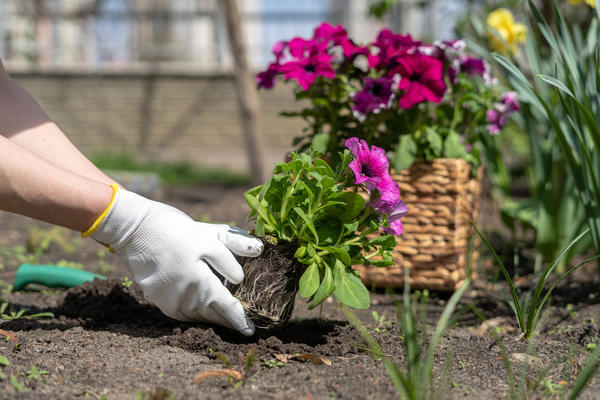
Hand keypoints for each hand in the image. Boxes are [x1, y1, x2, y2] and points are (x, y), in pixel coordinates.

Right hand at [88, 188, 262, 335]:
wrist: (134, 230)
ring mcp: (168, 302)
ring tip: (225, 317)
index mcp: (201, 284)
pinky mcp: (156, 299)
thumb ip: (229, 257)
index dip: (240, 320)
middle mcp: (184, 299)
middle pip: (212, 316)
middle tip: (243, 324)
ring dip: (211, 317)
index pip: (226, 309)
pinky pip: (181, 312)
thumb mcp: (208, 237)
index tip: (251, 330)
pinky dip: (195, 312)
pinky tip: (202, 307)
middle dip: (228, 320)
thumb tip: (241, 278)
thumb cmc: (174, 230)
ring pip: (196, 316)